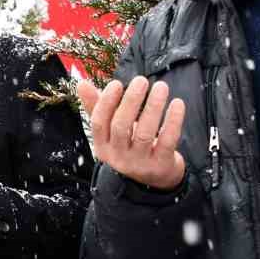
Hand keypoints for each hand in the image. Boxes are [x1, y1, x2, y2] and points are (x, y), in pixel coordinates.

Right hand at [77, 75, 186, 190]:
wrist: (155, 178)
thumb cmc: (131, 146)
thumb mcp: (111, 131)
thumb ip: (97, 107)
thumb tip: (81, 84)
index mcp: (102, 146)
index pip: (99, 123)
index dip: (106, 102)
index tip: (116, 83)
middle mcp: (118, 157)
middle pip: (121, 127)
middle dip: (131, 101)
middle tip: (141, 80)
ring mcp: (140, 163)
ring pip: (144, 134)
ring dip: (153, 107)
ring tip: (161, 86)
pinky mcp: (161, 165)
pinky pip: (168, 141)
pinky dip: (173, 121)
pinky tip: (177, 103)